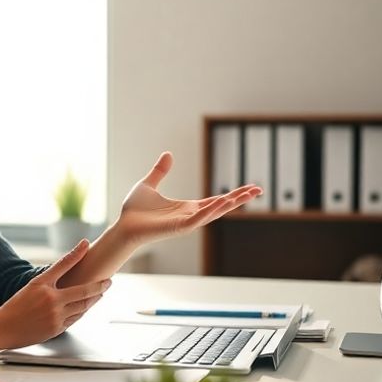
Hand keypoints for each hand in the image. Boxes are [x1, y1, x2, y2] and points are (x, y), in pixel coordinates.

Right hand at [0, 239, 111, 353]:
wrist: (3, 328)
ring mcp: (55, 315)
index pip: (63, 264)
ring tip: (100, 293)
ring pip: (82, 306)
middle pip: (83, 290)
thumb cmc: (15, 307)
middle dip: (99, 285)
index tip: (86, 243)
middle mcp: (50, 299)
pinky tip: (86, 307)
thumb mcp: (30, 287)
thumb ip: (50, 281)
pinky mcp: (57, 328)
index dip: (76, 253)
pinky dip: (82, 311)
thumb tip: (68, 273)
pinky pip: (75, 318)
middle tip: (108, 281)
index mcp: (41, 284)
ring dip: (94, 299)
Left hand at [114, 152, 260, 245]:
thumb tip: (168, 154)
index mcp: (187, 207)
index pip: (216, 199)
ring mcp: (186, 223)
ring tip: (246, 195)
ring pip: (213, 213)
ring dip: (229, 204)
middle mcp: (191, 215)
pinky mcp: (178, 228)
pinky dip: (210, 212)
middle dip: (240, 199)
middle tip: (259, 190)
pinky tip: (221, 203)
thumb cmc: (134, 210)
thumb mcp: (149, 184)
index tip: (251, 187)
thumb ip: (160, 171)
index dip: (234, 194)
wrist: (123, 225)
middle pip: (221, 206)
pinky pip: (197, 220)